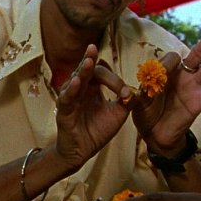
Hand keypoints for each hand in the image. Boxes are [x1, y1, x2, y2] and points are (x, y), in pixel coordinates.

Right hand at [54, 44, 131, 169]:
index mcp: (93, 87)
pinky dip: (71, 90)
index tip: (124, 92)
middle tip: (92, 47)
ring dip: (82, 71)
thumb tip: (135, 90)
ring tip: (88, 61)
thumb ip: (127, 101)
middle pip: (85, 70)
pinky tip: (77, 82)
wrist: (83, 152)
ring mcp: (71, 98)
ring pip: (75, 80)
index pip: (101, 74)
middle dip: (89, 59)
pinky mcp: (64, 111)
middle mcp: (81, 89)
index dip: (113, 79)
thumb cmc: (97, 130)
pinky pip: (67, 98)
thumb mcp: (118, 114)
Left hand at [133, 25, 200, 155]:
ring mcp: (193, 88)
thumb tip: (148, 77)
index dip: (169, 63)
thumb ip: (143, 87)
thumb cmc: (145, 114)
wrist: (155, 136)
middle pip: (198, 54)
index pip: (174, 57)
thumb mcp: (139, 99)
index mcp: (167, 71)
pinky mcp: (200, 102)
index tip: (159, 76)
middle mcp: (182, 76)